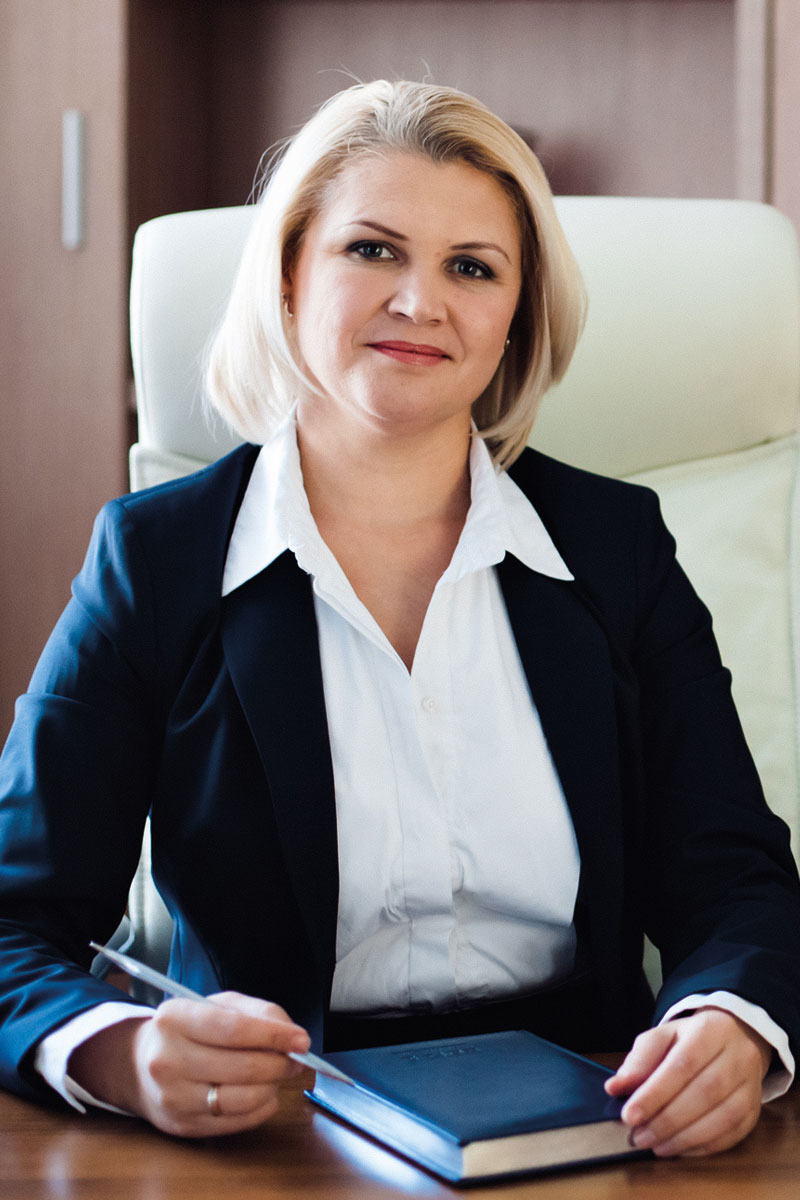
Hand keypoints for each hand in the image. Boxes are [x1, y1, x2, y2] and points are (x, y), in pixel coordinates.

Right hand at [69, 992, 310, 1137]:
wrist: (140, 1065)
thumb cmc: (189, 1029)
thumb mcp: (218, 1005)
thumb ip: (258, 1012)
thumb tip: (292, 1036)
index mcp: (175, 1018)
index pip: (234, 1029)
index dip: (274, 1035)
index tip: (302, 1040)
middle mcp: (168, 1059)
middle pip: (242, 1067)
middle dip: (280, 1063)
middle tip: (296, 1058)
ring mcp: (173, 1097)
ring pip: (242, 1099)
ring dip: (273, 1087)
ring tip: (278, 1074)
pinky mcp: (182, 1126)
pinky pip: (236, 1122)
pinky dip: (262, 1108)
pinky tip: (265, 1094)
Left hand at [604, 1008, 771, 1156]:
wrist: (735, 1037)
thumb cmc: (691, 1039)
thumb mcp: (663, 1036)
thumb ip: (639, 1060)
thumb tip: (615, 1087)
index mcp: (709, 1031)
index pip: (681, 1065)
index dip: (654, 1094)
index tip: (629, 1115)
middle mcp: (737, 1057)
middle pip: (704, 1093)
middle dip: (667, 1120)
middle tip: (638, 1136)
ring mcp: (750, 1085)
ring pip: (722, 1117)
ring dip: (684, 1138)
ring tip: (654, 1146)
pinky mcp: (754, 1109)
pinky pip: (732, 1134)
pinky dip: (703, 1146)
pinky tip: (679, 1149)